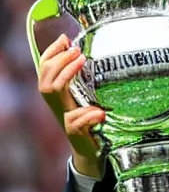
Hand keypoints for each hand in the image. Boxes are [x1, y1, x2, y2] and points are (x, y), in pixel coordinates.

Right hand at [37, 33, 104, 177]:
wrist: (90, 152)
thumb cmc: (88, 123)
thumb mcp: (85, 100)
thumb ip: (83, 83)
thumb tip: (82, 54)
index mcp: (57, 95)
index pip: (44, 68)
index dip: (52, 52)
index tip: (65, 39)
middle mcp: (56, 104)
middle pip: (46, 76)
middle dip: (59, 59)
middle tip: (77, 50)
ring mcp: (63, 117)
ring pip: (54, 90)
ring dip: (68, 74)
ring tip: (83, 62)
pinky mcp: (73, 132)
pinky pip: (76, 120)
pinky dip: (88, 114)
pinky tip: (100, 112)